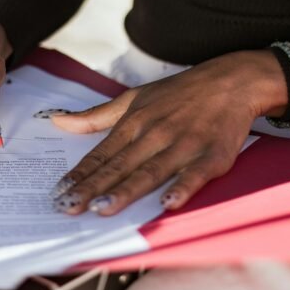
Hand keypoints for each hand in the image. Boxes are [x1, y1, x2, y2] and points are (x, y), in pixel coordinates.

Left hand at [47, 50, 286, 214]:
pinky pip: (195, 174)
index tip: (59, 193)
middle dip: (92, 188)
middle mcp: (155, 133)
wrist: (232, 80)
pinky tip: (167, 204)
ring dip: (126, 191)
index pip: (101, 153)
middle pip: (119, 166)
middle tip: (69, 208)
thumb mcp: (134, 98)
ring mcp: (183, 144)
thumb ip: (96, 116)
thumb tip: (58, 121)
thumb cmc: (179, 93)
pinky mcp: (212, 154)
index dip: (80, 174)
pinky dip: (182, 187)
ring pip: (150, 171)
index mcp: (135, 122)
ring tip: (103, 209)